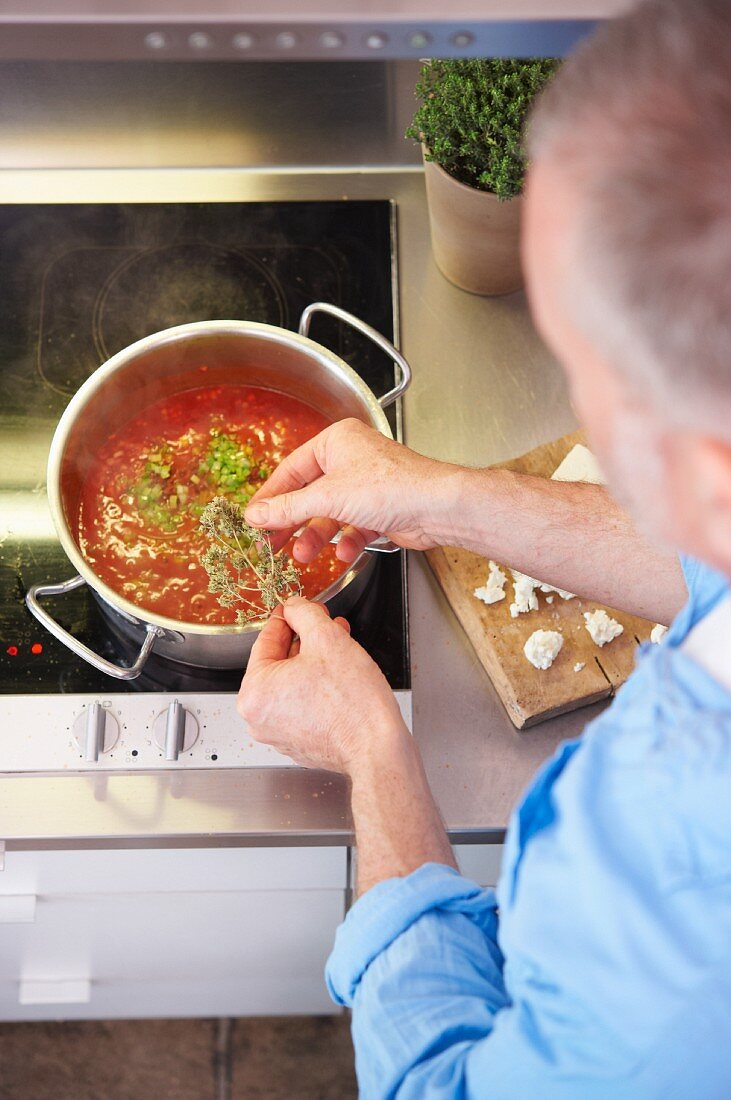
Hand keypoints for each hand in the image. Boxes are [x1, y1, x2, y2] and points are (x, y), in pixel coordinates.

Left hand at [237, 596, 408, 773]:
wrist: (376, 747)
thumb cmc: (352, 703)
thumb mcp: (327, 638)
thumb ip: (304, 613)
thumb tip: (295, 607)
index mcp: (254, 692)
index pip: (266, 641)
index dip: (287, 618)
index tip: (297, 608)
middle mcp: (258, 718)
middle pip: (279, 664)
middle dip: (305, 640)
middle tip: (326, 625)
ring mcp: (277, 734)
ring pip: (292, 684)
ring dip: (313, 663)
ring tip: (339, 647)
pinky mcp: (298, 743)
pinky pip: (301, 705)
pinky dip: (316, 688)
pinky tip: (338, 676)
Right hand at [244, 418, 460, 562]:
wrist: (437, 507)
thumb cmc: (390, 487)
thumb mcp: (328, 497)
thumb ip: (289, 508)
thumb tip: (256, 514)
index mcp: (336, 441)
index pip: (291, 469)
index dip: (271, 497)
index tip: (252, 519)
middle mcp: (351, 459)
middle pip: (309, 494)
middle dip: (291, 522)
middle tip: (270, 545)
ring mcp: (366, 485)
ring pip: (330, 514)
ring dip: (316, 537)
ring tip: (301, 556)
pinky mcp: (381, 508)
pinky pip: (353, 526)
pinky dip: (346, 540)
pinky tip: (343, 552)